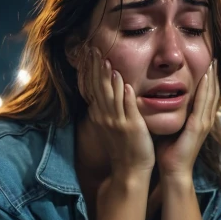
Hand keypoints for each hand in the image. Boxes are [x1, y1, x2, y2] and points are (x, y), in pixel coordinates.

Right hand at [84, 48, 154, 176]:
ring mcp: (117, 122)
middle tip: (94, 49)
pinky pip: (127, 108)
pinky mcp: (131, 127)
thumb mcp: (110, 126)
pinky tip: (123, 81)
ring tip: (106, 60)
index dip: (90, 70)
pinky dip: (124, 95)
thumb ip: (108, 109)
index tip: (89, 54)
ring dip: (108, 77)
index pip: (92, 87)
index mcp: (100, 115)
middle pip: (98, 88)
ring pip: (110, 95)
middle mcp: (105, 117)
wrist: (129, 170)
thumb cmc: (123, 148)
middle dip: (95, 68)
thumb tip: (104, 95)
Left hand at [156, 59, 219, 179]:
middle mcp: (205, 120)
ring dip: (212, 78)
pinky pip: (203, 104)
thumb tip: (159, 102)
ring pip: (211, 95)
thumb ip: (171, 115)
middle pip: (212, 92)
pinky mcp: (198, 127)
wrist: (173, 171)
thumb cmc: (169, 152)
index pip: (206, 96)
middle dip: (213, 75)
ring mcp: (204, 123)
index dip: (208, 81)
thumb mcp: (171, 128)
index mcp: (199, 120)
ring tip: (212, 63)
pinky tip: (205, 77)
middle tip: (213, 58)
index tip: (207, 65)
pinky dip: (205, 89)